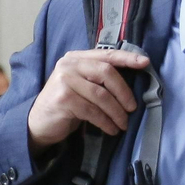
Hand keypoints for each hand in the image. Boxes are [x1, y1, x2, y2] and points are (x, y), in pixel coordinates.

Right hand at [28, 48, 149, 148]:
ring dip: (116, 112)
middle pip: (106, 73)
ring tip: (123, 124)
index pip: (106, 54)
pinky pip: (93, 111)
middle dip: (124, 93)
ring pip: (101, 95)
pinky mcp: (63, 99)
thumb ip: (99, 78)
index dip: (127, 58)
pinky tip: (111, 129)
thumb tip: (134, 81)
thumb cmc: (67, 104)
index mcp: (76, 58)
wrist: (39, 123)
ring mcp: (64, 81)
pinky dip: (106, 122)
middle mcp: (68, 65)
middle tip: (132, 109)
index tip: (145, 63)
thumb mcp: (82, 86)